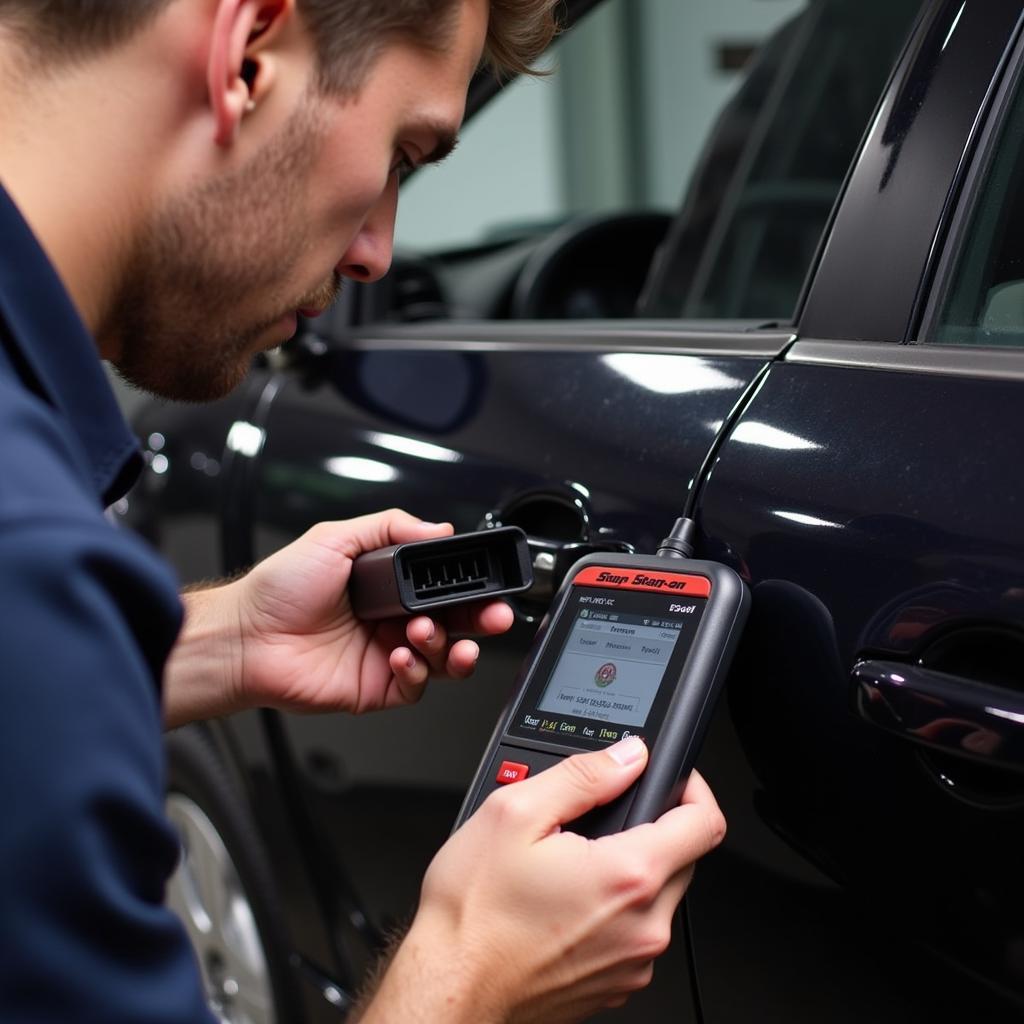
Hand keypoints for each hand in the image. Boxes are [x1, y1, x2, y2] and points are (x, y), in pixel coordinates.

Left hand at [164, 510, 512, 725]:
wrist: (246, 638)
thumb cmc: (278, 590)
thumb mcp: (335, 538)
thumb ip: (390, 527)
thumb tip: (437, 527)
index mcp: (389, 587)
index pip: (445, 587)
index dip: (472, 588)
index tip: (488, 584)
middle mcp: (394, 621)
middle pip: (456, 625)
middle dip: (480, 621)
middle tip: (493, 616)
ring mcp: (387, 656)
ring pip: (444, 659)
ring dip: (448, 645)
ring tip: (427, 632)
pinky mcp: (377, 688)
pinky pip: (416, 685)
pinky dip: (417, 671)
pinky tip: (400, 655)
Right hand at [360, 739, 725, 1023]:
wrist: (451, 987)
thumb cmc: (474, 913)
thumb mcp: (515, 813)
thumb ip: (583, 775)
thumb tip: (628, 756)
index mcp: (628, 876)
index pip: (705, 822)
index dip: (693, 787)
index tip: (671, 777)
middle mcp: (644, 925)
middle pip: (686, 857)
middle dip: (654, 827)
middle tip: (600, 818)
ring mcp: (634, 962)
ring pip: (660, 895)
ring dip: (631, 869)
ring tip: (572, 862)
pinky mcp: (617, 984)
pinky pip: (636, 931)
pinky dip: (615, 909)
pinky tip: (567, 900)